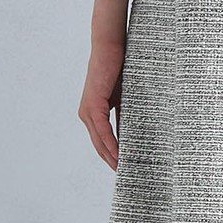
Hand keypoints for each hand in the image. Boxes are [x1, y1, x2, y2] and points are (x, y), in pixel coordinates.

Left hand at [78, 0, 129, 170]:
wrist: (111, 46)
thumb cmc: (120, 67)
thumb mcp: (126, 96)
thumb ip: (127, 114)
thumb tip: (135, 132)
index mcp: (94, 111)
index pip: (103, 140)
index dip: (112, 155)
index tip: (126, 168)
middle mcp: (87, 113)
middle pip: (99, 145)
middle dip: (112, 161)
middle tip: (127, 175)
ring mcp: (88, 109)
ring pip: (99, 141)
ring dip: (111, 156)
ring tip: (125, 170)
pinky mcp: (93, 104)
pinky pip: (102, 130)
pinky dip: (111, 143)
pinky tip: (120, 154)